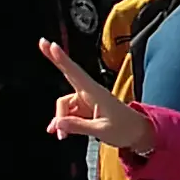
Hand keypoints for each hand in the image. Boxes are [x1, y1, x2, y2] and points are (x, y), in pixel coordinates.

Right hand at [39, 37, 148, 157]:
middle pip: (67, 77)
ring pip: (65, 105)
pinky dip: (64, 123)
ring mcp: (86, 101)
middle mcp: (89, 93)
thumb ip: (78, 126)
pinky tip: (59, 133)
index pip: (75, 73)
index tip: (53, 46)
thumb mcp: (101, 130)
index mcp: (95, 93)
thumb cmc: (124, 129)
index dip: (63, 60)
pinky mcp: (85, 110)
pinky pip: (69, 113)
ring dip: (61, 119)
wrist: (138, 134)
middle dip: (54, 60)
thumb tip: (57, 124)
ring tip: (62, 137)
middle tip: (42, 42)